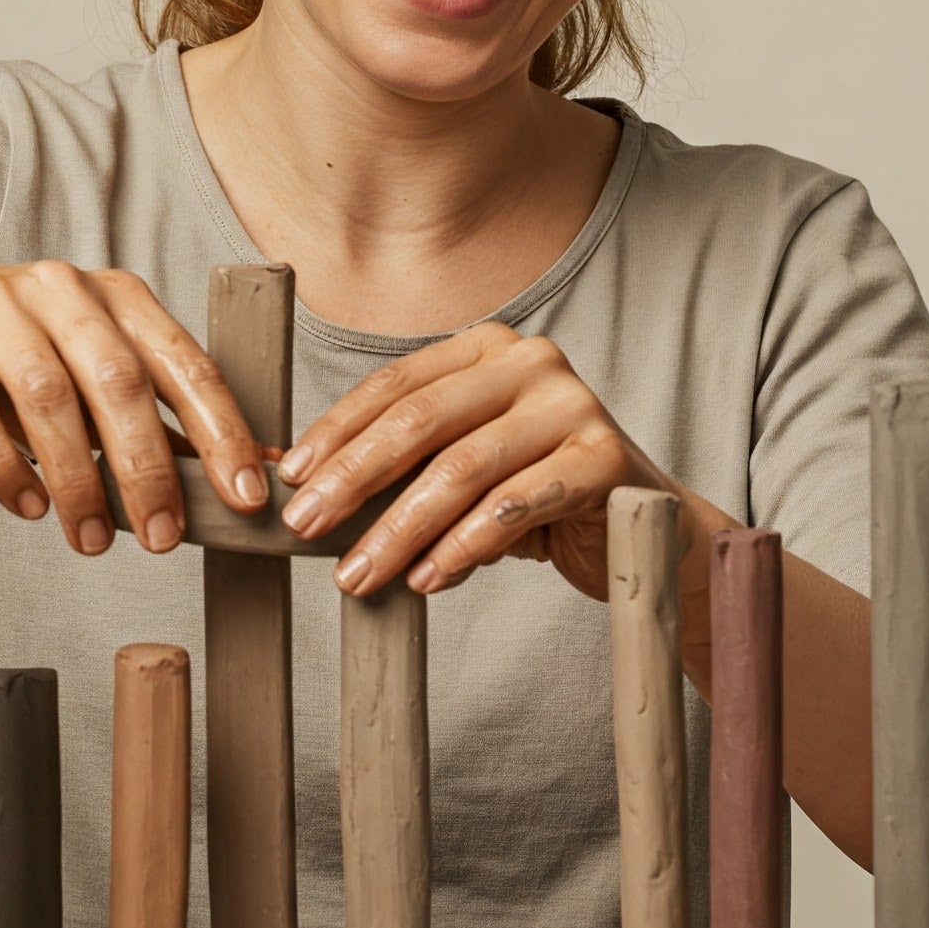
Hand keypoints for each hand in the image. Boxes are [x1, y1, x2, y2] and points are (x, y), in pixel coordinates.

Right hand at [0, 258, 269, 555]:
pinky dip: (3, 464)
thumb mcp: (93, 369)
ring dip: (77, 478)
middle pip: (118, 380)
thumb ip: (157, 415)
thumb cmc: (24, 351)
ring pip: (47, 395)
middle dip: (148, 467)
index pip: (183, 362)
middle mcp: (60, 288)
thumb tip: (244, 476)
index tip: (246, 495)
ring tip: (94, 540)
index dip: (220, 430)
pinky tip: (29, 507)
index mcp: (117, 295)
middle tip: (164, 539)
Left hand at [274, 320, 667, 600]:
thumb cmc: (534, 497)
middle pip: (420, 421)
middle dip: (354, 479)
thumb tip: (281, 472)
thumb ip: (389, 465)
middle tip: (305, 528)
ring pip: (462, 469)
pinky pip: (514, 506)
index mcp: (487, 347)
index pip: (395, 385)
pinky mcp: (603, 457)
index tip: (291, 480)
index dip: (336, 432)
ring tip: (358, 575)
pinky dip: (462, 548)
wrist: (648, 533)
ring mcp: (572, 404)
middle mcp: (531, 361)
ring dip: (400, 528)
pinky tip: (426, 580)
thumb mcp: (457, 470)